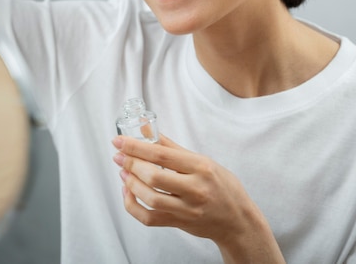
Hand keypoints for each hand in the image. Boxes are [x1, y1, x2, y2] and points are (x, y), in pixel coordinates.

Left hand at [112, 134, 284, 261]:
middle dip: (131, 164)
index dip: (137, 147)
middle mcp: (195, 189)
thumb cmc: (222, 186)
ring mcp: (187, 209)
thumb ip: (173, 148)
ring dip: (131, 183)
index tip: (120, 141)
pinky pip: (149, 218)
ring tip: (123, 172)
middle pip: (154, 177)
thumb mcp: (203, 161)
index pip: (162, 155)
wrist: (237, 220)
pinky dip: (133, 206)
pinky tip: (128, 192)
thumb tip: (148, 131)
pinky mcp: (179, 224)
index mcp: (200, 167)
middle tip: (119, 155)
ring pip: (150, 198)